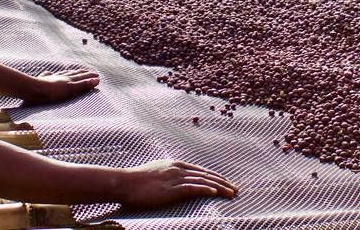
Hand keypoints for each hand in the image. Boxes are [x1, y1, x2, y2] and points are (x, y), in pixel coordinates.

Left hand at [23, 69, 99, 104]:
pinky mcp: (42, 81)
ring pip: (63, 73)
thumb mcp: (70, 89)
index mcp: (69, 79)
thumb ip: (83, 85)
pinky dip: (51, 74)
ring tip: (73, 71)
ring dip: (70, 72)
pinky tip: (50, 73)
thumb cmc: (52, 92)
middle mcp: (62, 77)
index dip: (90, 76)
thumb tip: (97, 80)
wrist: (34, 90)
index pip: (82, 76)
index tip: (97, 75)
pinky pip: (48, 75)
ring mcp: (52, 78)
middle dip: (82, 73)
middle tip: (88, 71)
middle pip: (74, 73)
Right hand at [118, 160, 237, 207]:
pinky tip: (215, 193)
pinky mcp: (170, 189)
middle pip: (207, 175)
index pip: (202, 171)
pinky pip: (191, 188)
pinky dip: (205, 189)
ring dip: (220, 187)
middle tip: (236, 190)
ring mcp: (174, 178)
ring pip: (203, 181)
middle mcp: (178, 169)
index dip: (216, 177)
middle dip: (223, 182)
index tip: (227, 183)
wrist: (123, 182)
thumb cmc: (136, 181)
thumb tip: (174, 182)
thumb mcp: (156, 173)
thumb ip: (168, 176)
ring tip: (232, 193)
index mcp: (176, 165)